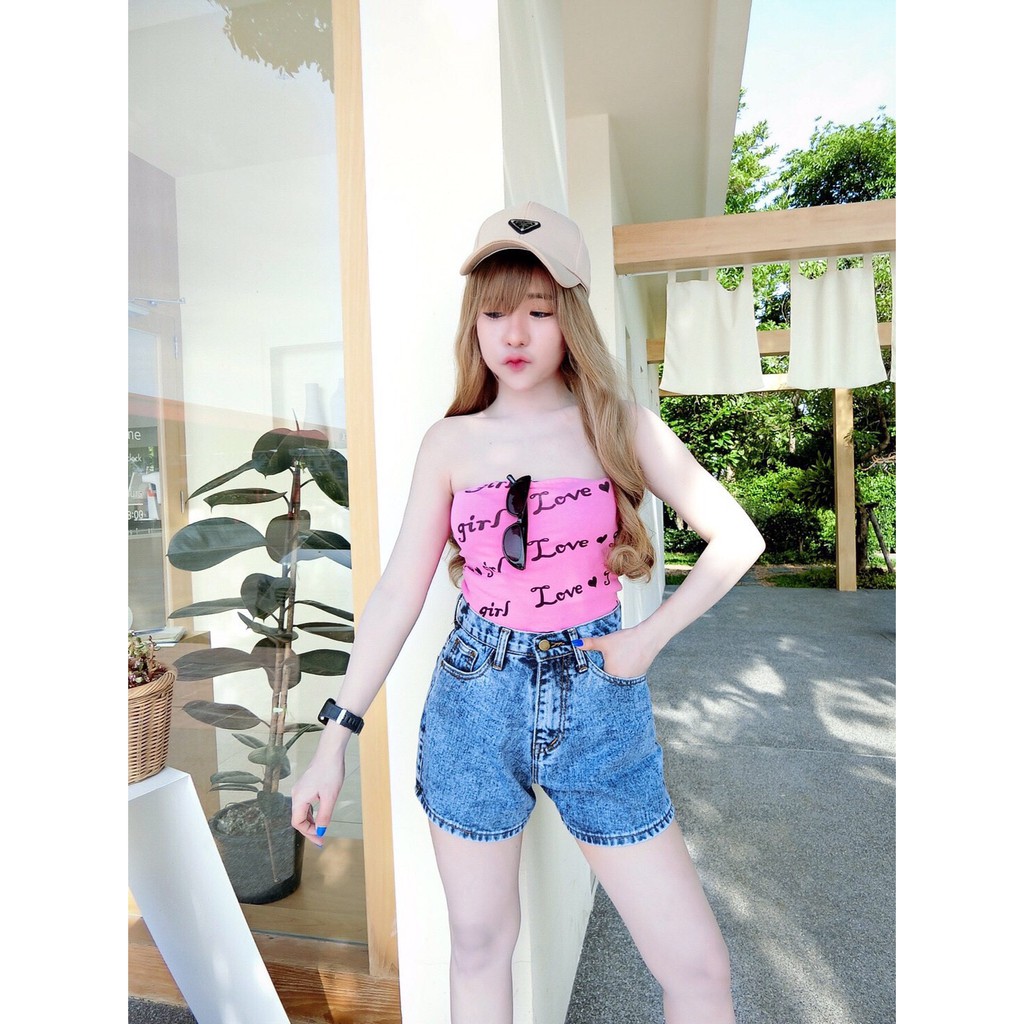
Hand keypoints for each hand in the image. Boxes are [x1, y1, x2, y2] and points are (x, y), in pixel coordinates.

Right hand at [290, 730, 347, 847]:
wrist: (330, 752)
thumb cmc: (330, 771)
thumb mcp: (330, 797)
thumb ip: (324, 816)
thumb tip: (320, 831)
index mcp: (299, 799)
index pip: (298, 823)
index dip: (308, 833)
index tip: (320, 839)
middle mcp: (296, 795)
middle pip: (298, 819)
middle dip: (309, 830)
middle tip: (321, 838)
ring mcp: (300, 790)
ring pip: (301, 812)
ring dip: (310, 822)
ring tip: (321, 829)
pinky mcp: (305, 786)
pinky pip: (305, 804)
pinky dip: (311, 813)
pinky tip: (319, 816)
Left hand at [574, 626, 655, 679]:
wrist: (648, 637)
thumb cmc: (628, 640)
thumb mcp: (605, 641)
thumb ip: (589, 644)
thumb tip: (576, 644)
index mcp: (610, 674)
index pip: (598, 680)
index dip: (594, 676)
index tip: (592, 674)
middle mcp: (620, 681)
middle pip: (607, 681)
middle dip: (603, 675)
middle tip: (602, 668)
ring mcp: (630, 679)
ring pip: (617, 679)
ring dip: (614, 674)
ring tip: (614, 664)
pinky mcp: (638, 676)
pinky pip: (626, 677)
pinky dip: (623, 672)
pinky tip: (623, 663)